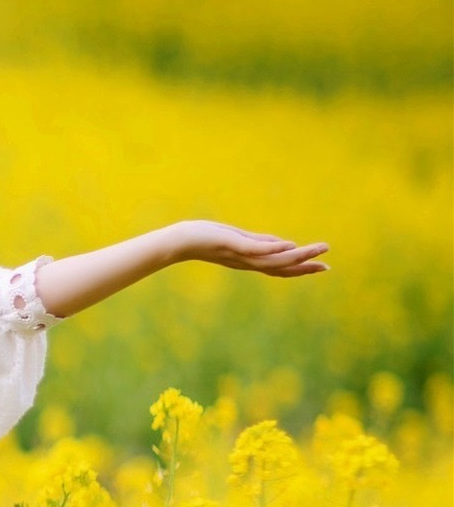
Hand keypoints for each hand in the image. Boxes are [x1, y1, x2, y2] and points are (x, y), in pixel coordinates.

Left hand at [171, 220, 329, 275]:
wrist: (178, 242)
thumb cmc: (205, 238)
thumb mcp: (238, 240)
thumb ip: (259, 242)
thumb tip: (282, 243)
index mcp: (250, 261)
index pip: (280, 267)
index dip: (301, 268)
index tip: (322, 266)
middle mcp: (247, 262)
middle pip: (282, 268)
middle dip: (305, 267)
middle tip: (328, 266)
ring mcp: (241, 255)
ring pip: (275, 259)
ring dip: (299, 255)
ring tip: (320, 249)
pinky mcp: (232, 245)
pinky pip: (256, 249)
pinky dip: (274, 248)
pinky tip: (290, 244)